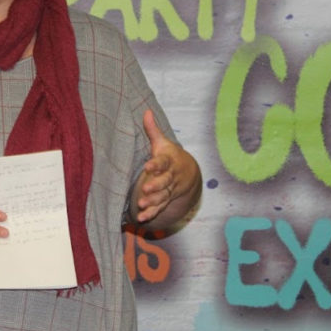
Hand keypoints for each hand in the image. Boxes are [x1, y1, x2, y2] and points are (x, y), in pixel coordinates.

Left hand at [132, 109, 198, 224]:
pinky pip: (160, 208)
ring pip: (162, 196)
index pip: (162, 162)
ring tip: (142, 204)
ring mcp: (169, 190)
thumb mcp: (163, 143)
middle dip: (155, 186)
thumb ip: (153, 130)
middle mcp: (170, 177)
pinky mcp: (166, 200)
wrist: (189, 173)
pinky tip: (141, 218)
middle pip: (164, 182)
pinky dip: (151, 213)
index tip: (148, 166)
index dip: (155, 164)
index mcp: (168, 162)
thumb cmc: (171, 156)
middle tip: (145, 189)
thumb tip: (146, 111)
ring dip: (152, 201)